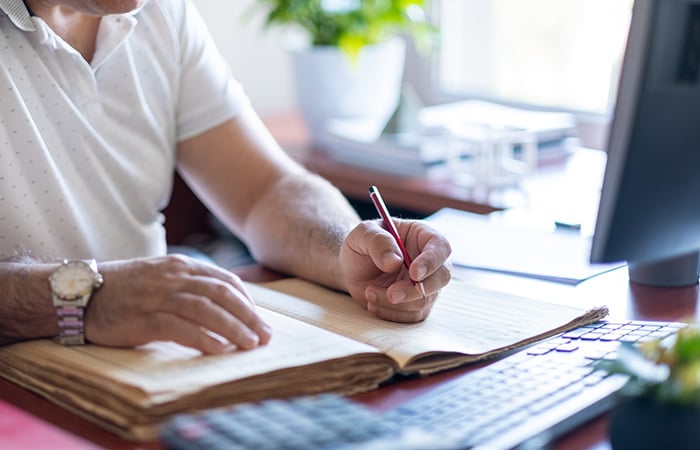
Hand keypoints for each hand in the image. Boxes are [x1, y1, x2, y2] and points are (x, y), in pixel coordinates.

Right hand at [84, 255, 271, 353]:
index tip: (258, 318)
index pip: (225, 281)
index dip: (247, 301)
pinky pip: (180, 327)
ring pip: (206, 310)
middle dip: (249, 316)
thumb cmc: (125, 289)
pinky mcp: (143, 318)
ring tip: (250, 344)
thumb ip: (190, 285)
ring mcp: (158, 297)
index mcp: (182, 266)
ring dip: (233, 328)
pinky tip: (219, 349)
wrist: (80, 293)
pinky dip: (203, 339)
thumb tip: (224, 303)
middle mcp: (174, 278)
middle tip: (265, 336)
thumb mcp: (162, 277)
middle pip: (222, 295)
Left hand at [339, 219, 451, 321]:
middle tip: (392, 294)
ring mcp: (425, 283)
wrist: (352, 266)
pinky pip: (412, 315)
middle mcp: (430, 260)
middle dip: (415, 290)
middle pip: (441, 277)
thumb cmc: (361, 243)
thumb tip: (394, 262)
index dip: (431, 261)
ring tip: (369, 292)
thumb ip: (378, 242)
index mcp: (423, 235)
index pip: (440, 246)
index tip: (414, 273)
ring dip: (396, 303)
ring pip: (425, 301)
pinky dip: (391, 313)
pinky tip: (373, 302)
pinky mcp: (416, 303)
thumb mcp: (362, 233)